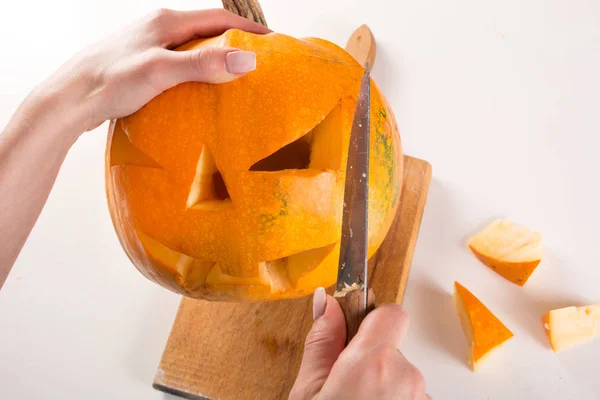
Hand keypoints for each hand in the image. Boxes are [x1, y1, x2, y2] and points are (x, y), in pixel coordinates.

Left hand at [0, 8, 268, 286]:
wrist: (69, 99)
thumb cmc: (110, 82)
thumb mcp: (161, 71)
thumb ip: (204, 63)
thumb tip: (247, 59)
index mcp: (166, 21)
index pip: (218, 17)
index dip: (249, 28)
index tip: (274, 41)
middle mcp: (158, 27)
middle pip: (206, 28)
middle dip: (235, 38)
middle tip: (259, 57)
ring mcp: (148, 44)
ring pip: (192, 45)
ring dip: (216, 54)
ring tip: (236, 72)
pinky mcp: (140, 63)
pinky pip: (179, 60)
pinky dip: (197, 68)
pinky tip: (199, 86)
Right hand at [289, 288, 428, 399]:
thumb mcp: (309, 390)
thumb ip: (321, 342)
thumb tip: (326, 302)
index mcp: (374, 361)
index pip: (391, 313)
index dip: (371, 321)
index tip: (353, 335)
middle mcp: (406, 376)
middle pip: (390, 348)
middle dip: (369, 361)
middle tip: (343, 387)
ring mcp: (419, 397)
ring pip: (398, 375)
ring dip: (381, 386)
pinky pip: (407, 396)